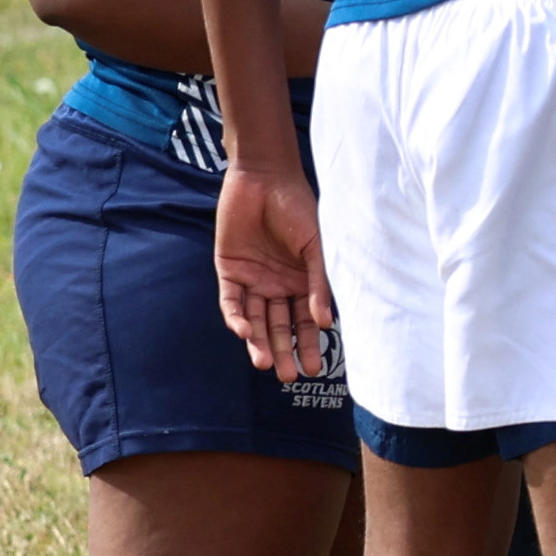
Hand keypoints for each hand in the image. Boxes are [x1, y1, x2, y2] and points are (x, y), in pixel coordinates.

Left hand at [212, 161, 333, 380]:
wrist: (265, 179)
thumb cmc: (299, 209)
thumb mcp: (318, 246)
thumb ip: (319, 283)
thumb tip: (326, 321)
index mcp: (304, 282)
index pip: (307, 321)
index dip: (311, 344)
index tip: (315, 369)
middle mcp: (278, 285)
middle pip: (280, 326)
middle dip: (283, 351)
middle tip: (287, 376)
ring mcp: (253, 279)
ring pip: (255, 319)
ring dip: (259, 342)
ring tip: (265, 364)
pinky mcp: (229, 270)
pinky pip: (231, 301)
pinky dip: (237, 317)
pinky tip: (244, 332)